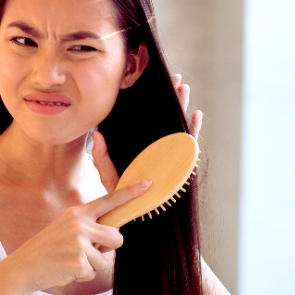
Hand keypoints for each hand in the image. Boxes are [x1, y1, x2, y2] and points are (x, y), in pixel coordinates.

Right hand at [6, 180, 150, 291]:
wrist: (22, 267)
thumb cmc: (48, 249)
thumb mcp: (66, 228)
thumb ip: (88, 226)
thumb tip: (114, 232)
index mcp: (78, 213)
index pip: (109, 200)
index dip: (130, 192)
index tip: (148, 184)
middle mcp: (80, 224)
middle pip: (118, 238)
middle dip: (108, 249)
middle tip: (87, 252)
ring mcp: (79, 242)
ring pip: (105, 260)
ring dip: (91, 266)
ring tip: (70, 261)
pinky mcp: (79, 261)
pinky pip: (94, 272)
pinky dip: (82, 276)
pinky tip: (67, 270)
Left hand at [91, 73, 201, 193]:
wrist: (139, 216)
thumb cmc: (123, 197)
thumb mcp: (109, 176)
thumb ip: (102, 158)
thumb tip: (98, 135)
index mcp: (140, 144)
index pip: (145, 118)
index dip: (149, 101)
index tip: (150, 82)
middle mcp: (156, 145)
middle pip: (164, 115)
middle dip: (170, 96)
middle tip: (174, 78)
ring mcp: (170, 152)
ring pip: (178, 124)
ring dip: (182, 105)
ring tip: (184, 89)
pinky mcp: (181, 163)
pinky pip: (190, 144)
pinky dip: (194, 129)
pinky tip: (196, 115)